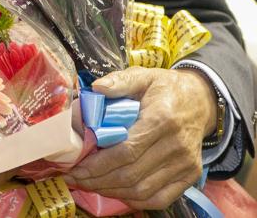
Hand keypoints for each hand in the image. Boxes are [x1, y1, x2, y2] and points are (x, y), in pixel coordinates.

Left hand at [62, 66, 215, 208]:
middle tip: (74, 178)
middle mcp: (176, 146)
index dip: (97, 164)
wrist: (201, 100)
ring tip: (88, 184)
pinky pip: (160, 198)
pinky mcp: (190, 175)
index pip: (126, 151)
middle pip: (131, 174)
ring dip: (111, 191)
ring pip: (142, 190)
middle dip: (97, 180)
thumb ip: (120, 81)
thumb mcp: (143, 75)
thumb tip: (97, 88)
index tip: (74, 168)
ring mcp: (185, 164)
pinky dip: (134, 200)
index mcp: (162, 119)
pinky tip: (114, 191)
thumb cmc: (164, 88)